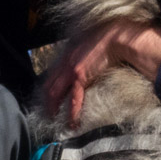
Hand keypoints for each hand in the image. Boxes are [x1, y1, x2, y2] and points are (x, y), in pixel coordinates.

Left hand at [42, 21, 160, 129]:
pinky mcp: (79, 76)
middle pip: (48, 85)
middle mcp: (64, 62)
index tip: (48, 98)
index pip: (51, 75)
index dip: (48, 88)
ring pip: (55, 93)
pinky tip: (72, 121)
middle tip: (48, 113)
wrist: (114, 37)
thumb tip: (82, 62)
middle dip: (47, 101)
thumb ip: (80, 53)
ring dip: (53, 108)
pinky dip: (72, 112)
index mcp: (66, 55)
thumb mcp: (86, 43)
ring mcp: (69, 69)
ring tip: (55, 119)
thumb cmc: (105, 39)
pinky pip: (73, 98)